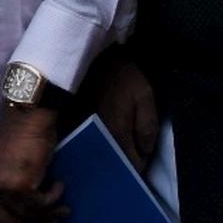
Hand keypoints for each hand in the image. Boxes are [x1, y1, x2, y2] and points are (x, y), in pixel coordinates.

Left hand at [0, 106, 67, 222]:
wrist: (27, 118)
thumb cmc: (18, 142)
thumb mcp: (3, 171)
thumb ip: (6, 195)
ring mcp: (1, 188)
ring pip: (29, 217)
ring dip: (49, 213)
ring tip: (62, 207)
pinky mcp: (20, 186)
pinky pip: (42, 205)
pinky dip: (55, 199)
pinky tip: (60, 186)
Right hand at [88, 50, 158, 173]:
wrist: (89, 56)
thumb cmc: (120, 75)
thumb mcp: (144, 95)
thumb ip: (148, 126)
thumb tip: (146, 152)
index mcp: (118, 134)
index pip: (133, 166)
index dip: (142, 164)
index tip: (143, 155)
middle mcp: (98, 139)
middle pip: (113, 165)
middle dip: (123, 164)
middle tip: (129, 153)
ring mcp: (83, 133)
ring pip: (99, 156)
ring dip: (108, 156)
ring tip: (114, 149)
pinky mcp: (74, 125)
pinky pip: (87, 145)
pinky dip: (94, 147)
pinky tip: (99, 141)